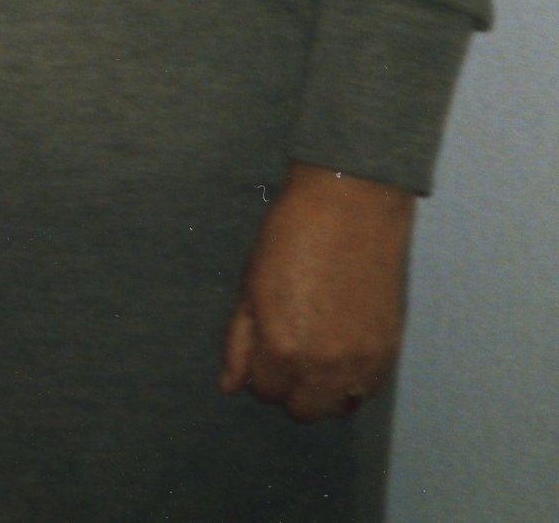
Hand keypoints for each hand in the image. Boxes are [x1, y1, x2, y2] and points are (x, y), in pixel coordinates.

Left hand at [220, 163, 415, 422]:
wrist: (350, 207)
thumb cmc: (289, 237)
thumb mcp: (251, 285)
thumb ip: (239, 341)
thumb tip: (229, 386)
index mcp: (282, 348)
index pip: (264, 391)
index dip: (258, 370)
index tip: (261, 345)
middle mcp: (324, 367)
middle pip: (302, 410)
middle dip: (288, 385)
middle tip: (286, 348)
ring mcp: (362, 364)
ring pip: (336, 407)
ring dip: (321, 388)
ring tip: (314, 348)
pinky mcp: (389, 353)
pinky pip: (366, 391)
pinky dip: (351, 380)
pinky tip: (340, 346)